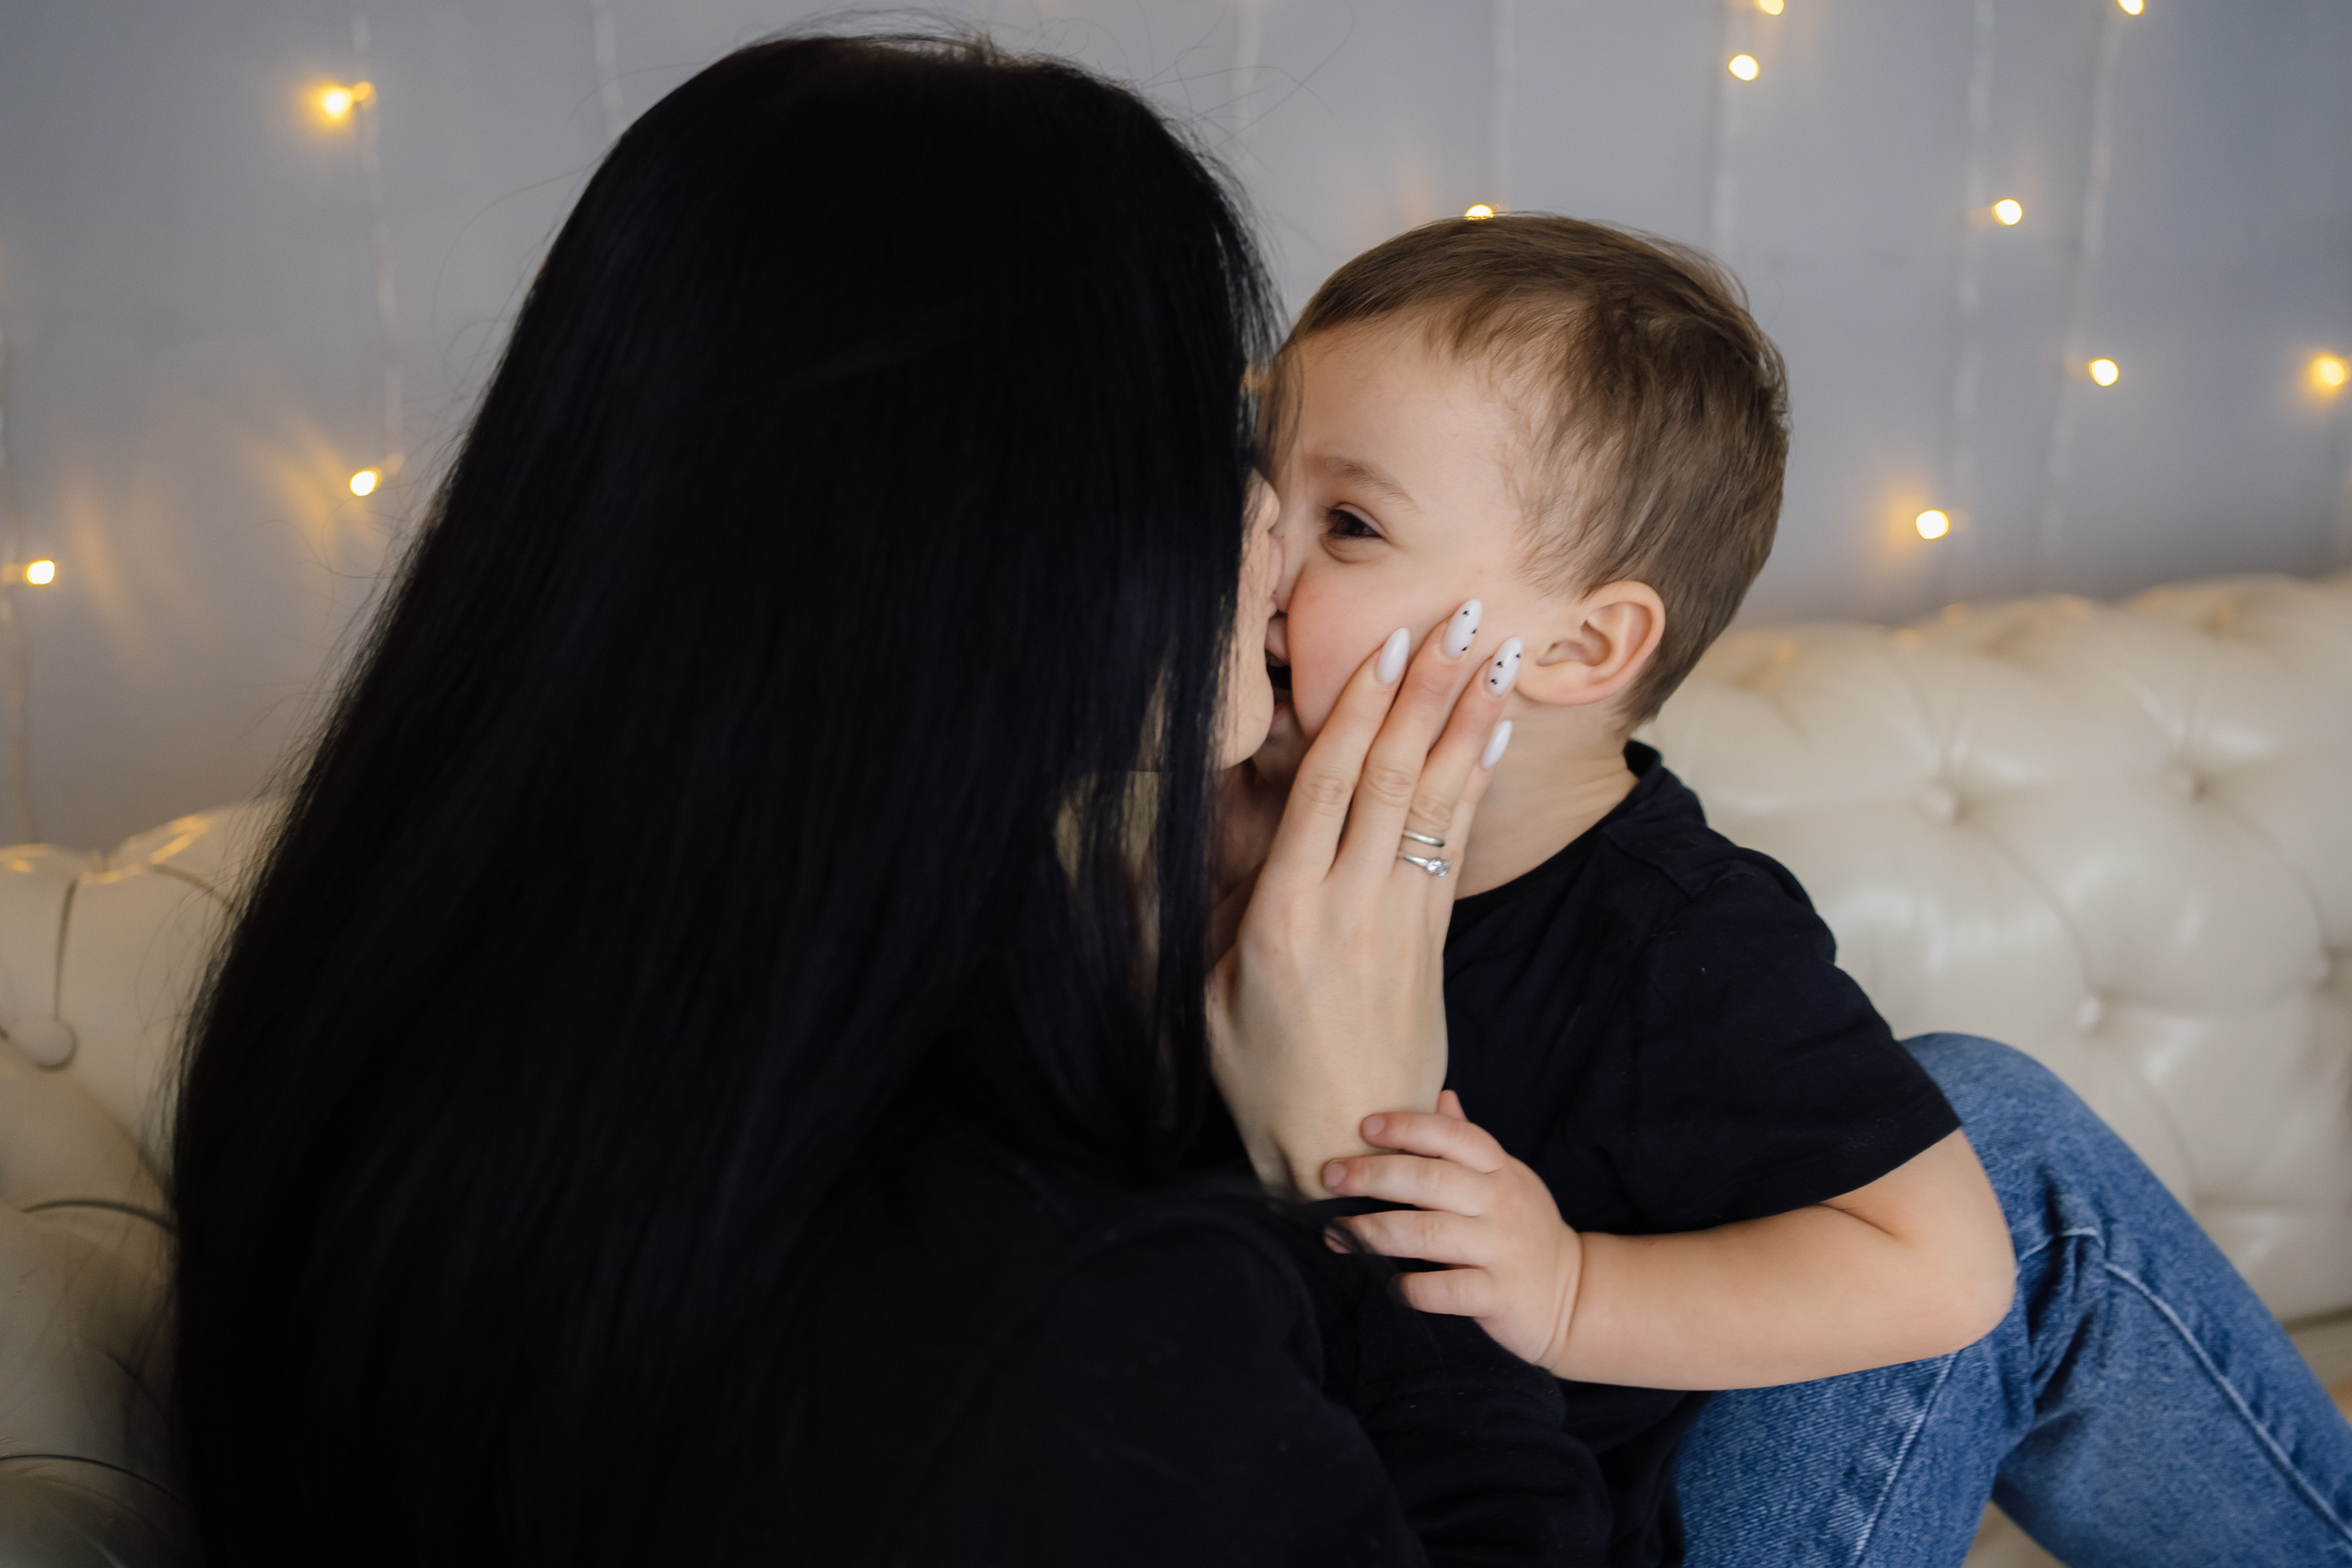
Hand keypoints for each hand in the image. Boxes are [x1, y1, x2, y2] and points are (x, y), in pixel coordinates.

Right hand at [1207, 605, 1518, 1196]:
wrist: (1347, 1150)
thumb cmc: (1260, 1074)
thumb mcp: (1211, 989)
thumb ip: (1230, 905)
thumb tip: (1237, 830)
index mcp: (1282, 915)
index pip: (1329, 788)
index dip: (1361, 710)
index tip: (1389, 648)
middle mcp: (1349, 909)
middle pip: (1394, 779)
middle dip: (1430, 693)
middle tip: (1463, 620)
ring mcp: (1400, 925)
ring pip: (1436, 805)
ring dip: (1468, 725)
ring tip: (1497, 659)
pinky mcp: (1432, 944)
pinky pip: (1455, 846)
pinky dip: (1473, 785)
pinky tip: (1490, 738)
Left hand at [1324, 1092, 1583, 1372]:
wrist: (1574, 1296)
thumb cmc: (1523, 1230)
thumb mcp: (1506, 1179)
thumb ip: (1469, 1142)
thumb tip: (1441, 1094)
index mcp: (1500, 1170)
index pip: (1454, 1136)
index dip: (1408, 1126)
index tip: (1363, 1127)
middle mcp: (1501, 1204)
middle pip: (1431, 1180)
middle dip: (1373, 1176)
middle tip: (1329, 1178)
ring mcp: (1502, 1251)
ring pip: (1429, 1234)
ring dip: (1374, 1232)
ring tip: (1337, 1233)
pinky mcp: (1499, 1297)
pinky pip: (1447, 1291)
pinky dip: (1412, 1288)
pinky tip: (1389, 1284)